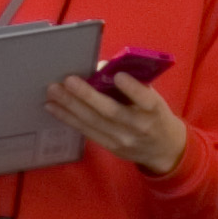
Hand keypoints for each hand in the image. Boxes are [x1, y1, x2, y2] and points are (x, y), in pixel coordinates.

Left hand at [44, 70, 188, 175]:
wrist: (164, 150)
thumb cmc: (155, 114)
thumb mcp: (152, 97)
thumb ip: (132, 83)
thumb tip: (98, 68)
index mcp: (154, 110)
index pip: (145, 100)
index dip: (132, 89)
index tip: (119, 76)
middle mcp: (138, 126)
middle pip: (111, 112)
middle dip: (87, 96)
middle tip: (67, 81)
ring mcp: (122, 139)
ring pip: (93, 122)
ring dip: (70, 107)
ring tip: (53, 93)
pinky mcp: (110, 147)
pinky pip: (87, 132)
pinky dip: (68, 119)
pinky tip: (53, 108)